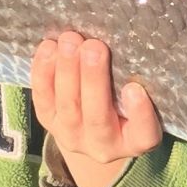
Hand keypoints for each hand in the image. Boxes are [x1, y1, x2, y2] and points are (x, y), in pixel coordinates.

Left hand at [30, 32, 161, 186]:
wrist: (90, 131)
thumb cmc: (123, 106)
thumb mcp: (137, 104)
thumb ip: (137, 82)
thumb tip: (124, 44)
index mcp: (135, 141)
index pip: (143, 135)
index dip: (140, 114)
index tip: (134, 88)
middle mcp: (103, 146)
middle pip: (97, 116)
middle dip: (93, 78)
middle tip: (94, 47)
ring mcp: (72, 136)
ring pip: (68, 105)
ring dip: (67, 69)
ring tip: (70, 41)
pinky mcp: (49, 122)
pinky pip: (43, 99)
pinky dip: (43, 71)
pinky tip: (49, 47)